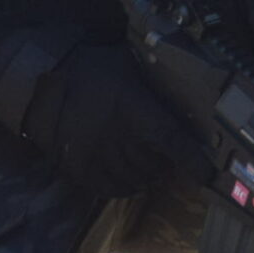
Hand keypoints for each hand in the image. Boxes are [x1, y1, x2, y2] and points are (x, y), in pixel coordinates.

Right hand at [1, 41, 202, 198]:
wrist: (43, 81)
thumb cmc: (92, 68)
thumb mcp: (128, 63)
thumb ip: (154, 78)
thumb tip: (188, 79)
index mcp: (133, 109)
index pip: (172, 141)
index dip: (193, 160)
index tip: (210, 174)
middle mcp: (118, 136)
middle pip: (156, 165)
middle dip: (164, 162)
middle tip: (163, 151)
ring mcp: (97, 156)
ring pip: (136, 179)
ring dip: (145, 174)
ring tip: (143, 161)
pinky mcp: (80, 169)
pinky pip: (111, 189)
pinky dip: (124, 186)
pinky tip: (127, 176)